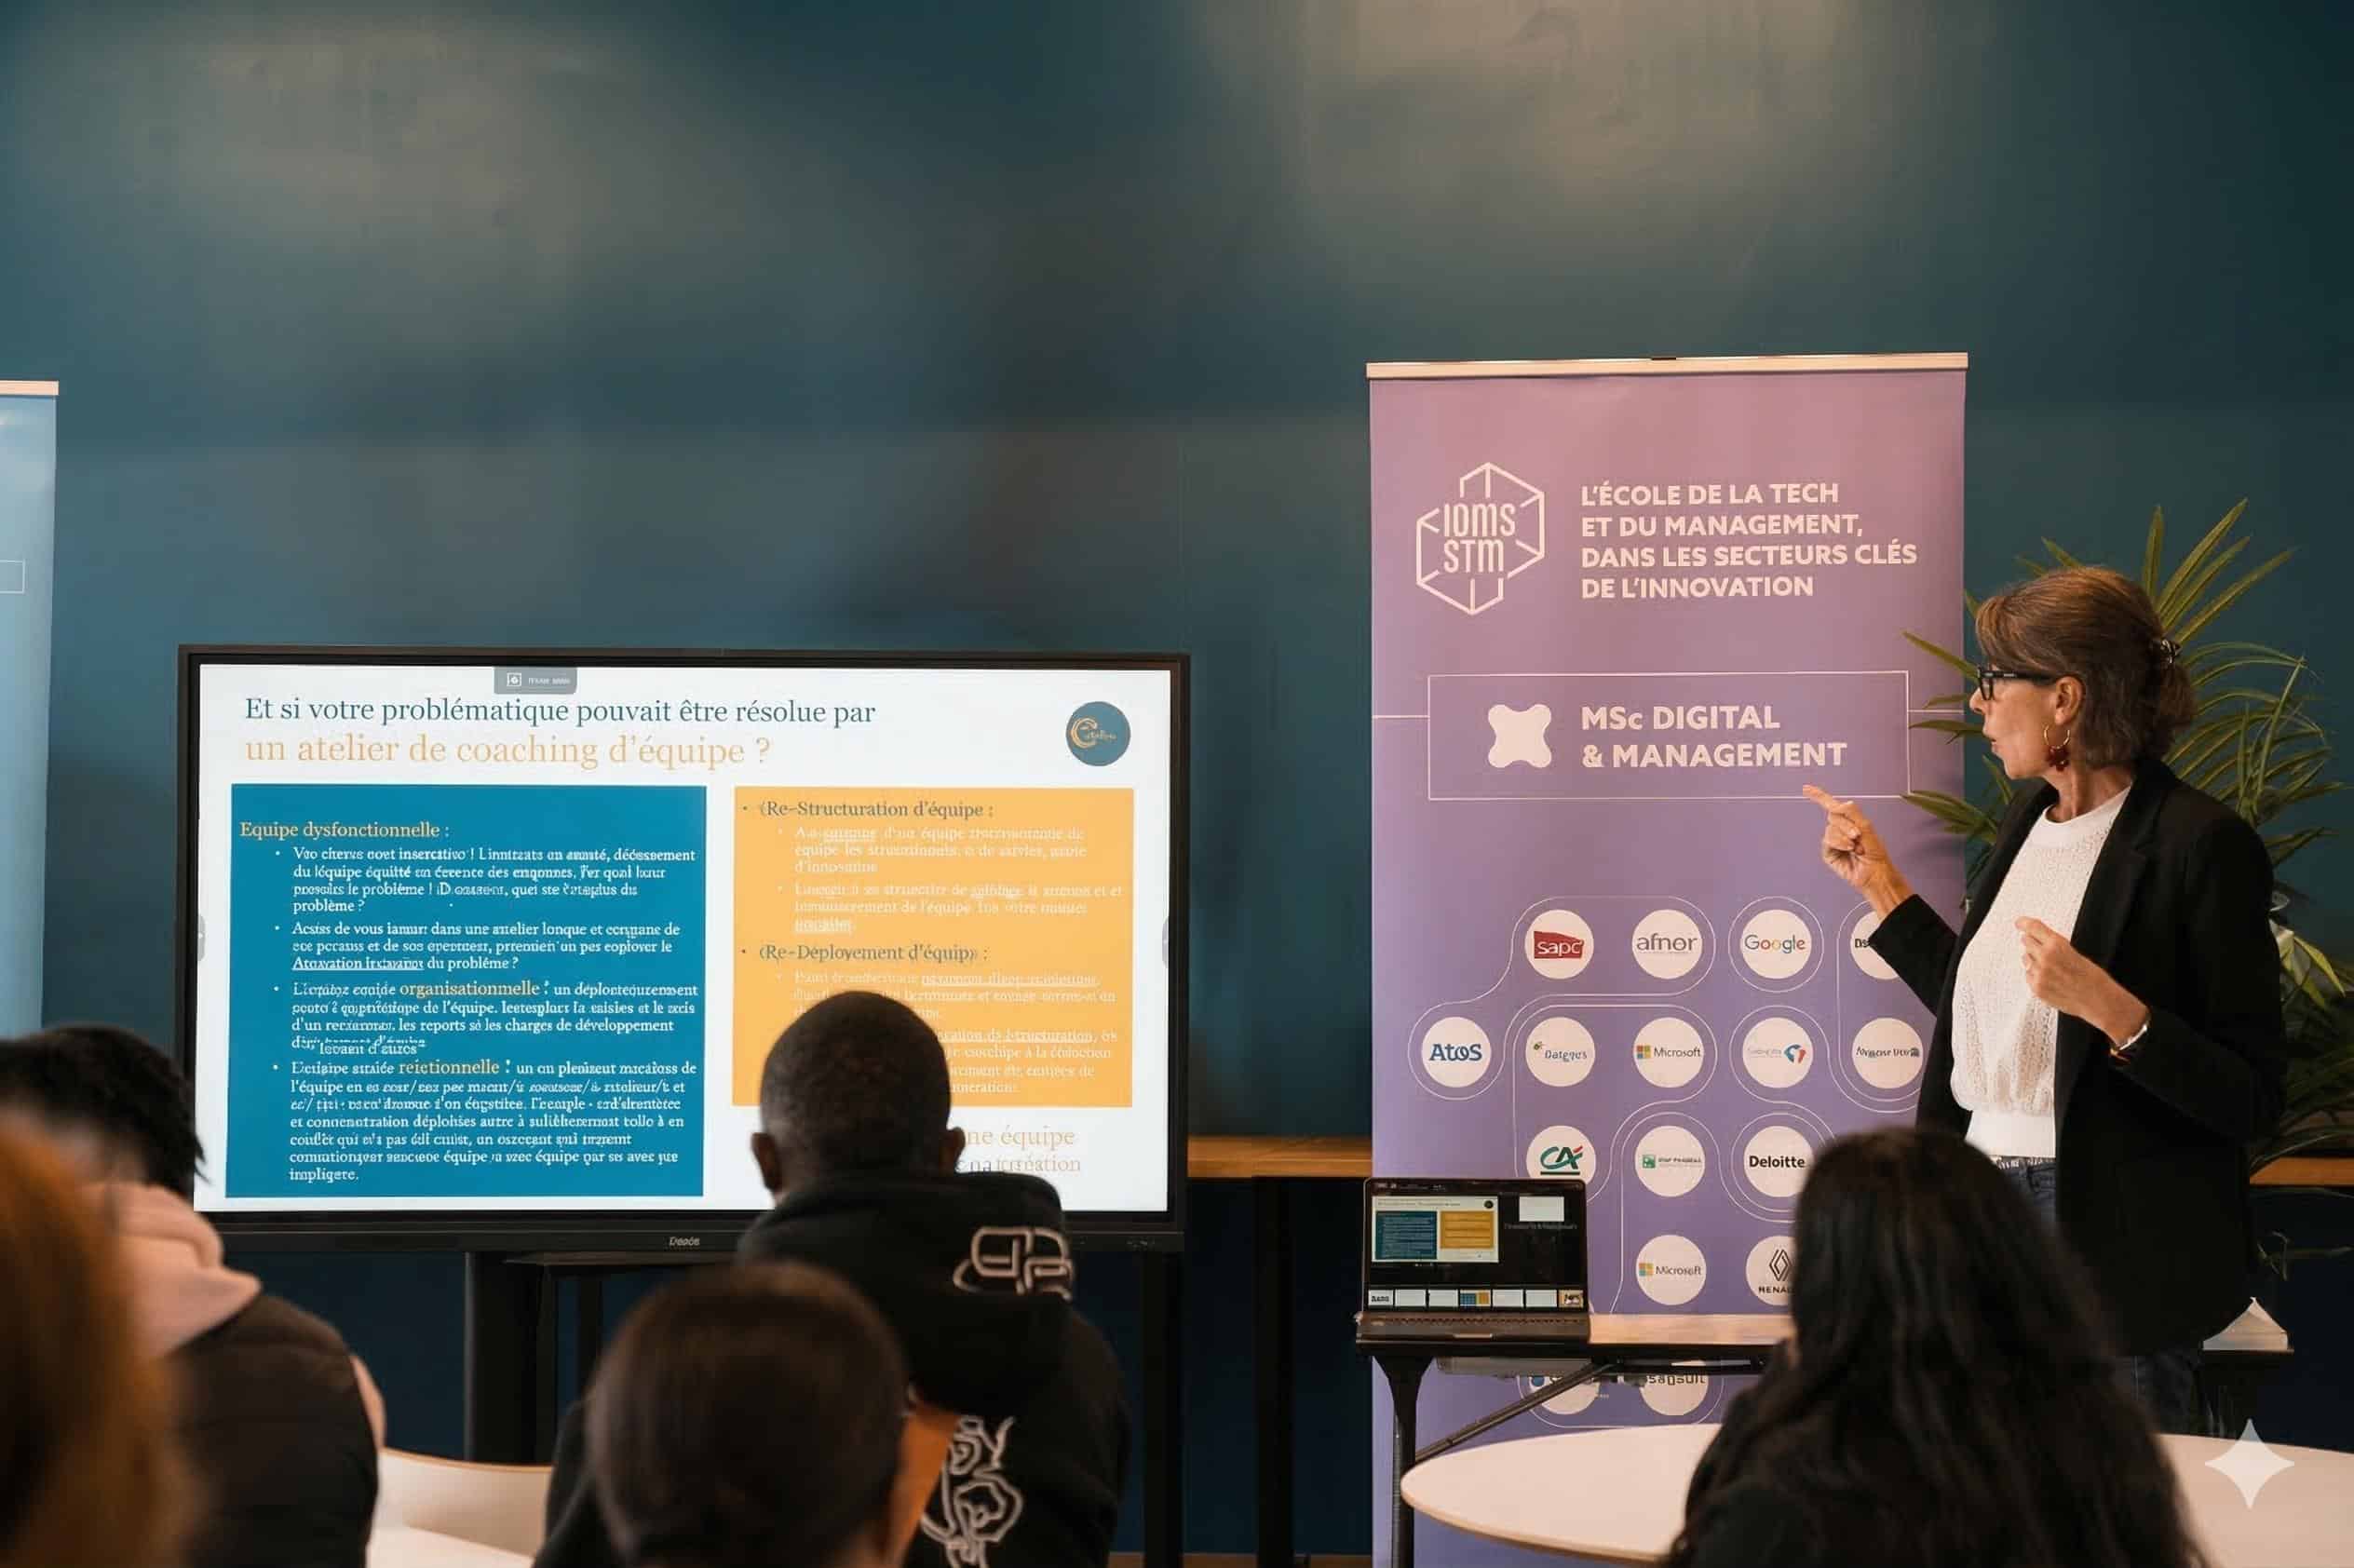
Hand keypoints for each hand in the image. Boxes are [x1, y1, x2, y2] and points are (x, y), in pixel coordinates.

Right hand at [1803, 785, 1911, 914]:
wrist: (1874, 870)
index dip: (1819, 796)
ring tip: (1855, 846)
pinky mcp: (1829, 852)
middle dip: (1846, 824)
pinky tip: (1848, 849)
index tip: (1806, 788)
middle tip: (1857, 835)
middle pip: (1832, 816)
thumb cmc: (1875, 852)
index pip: (1832, 805)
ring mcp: (1833, 840)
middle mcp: (1840, 829)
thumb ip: (1851, 812)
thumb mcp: (1866, 826)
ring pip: (1830, 829)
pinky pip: (1828, 840)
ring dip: (1844, 836)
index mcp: (1849, 820)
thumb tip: (1837, 804)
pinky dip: (1839, 843)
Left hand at [2014, 918, 2148, 1044]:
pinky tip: (2050, 979)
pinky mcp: (2036, 987)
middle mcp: (2045, 957)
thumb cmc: (2092, 977)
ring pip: (2025, 958)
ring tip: (2052, 968)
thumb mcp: (2074, 952)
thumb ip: (2054, 945)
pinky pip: (2028, 975)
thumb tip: (2037, 940)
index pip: (2032, 927)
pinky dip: (2035, 975)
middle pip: (2026, 941)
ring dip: (2034, 960)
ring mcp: (2039, 973)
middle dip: (2033, 943)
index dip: (2024, 923)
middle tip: (2044, 950)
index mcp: (2056, 945)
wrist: (2098, 1000)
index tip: (2020, 922)